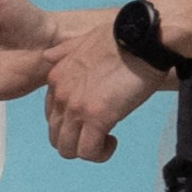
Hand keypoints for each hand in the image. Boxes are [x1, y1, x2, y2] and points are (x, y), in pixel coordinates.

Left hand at [41, 12, 163, 165]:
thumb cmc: (122, 37)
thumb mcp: (84, 40)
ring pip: (68, 149)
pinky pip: (88, 151)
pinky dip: (100, 153)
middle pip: (56, 136)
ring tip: (106, 141)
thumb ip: (64, 51)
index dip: (71, 124)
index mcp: (57, 78)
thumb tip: (49, 55)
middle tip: (99, 135)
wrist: (141, 38)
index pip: (52, 116)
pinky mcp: (97, 117)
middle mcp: (60, 94)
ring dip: (88, 151)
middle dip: (77, 141)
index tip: (91, 120)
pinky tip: (113, 142)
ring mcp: (76, 107)